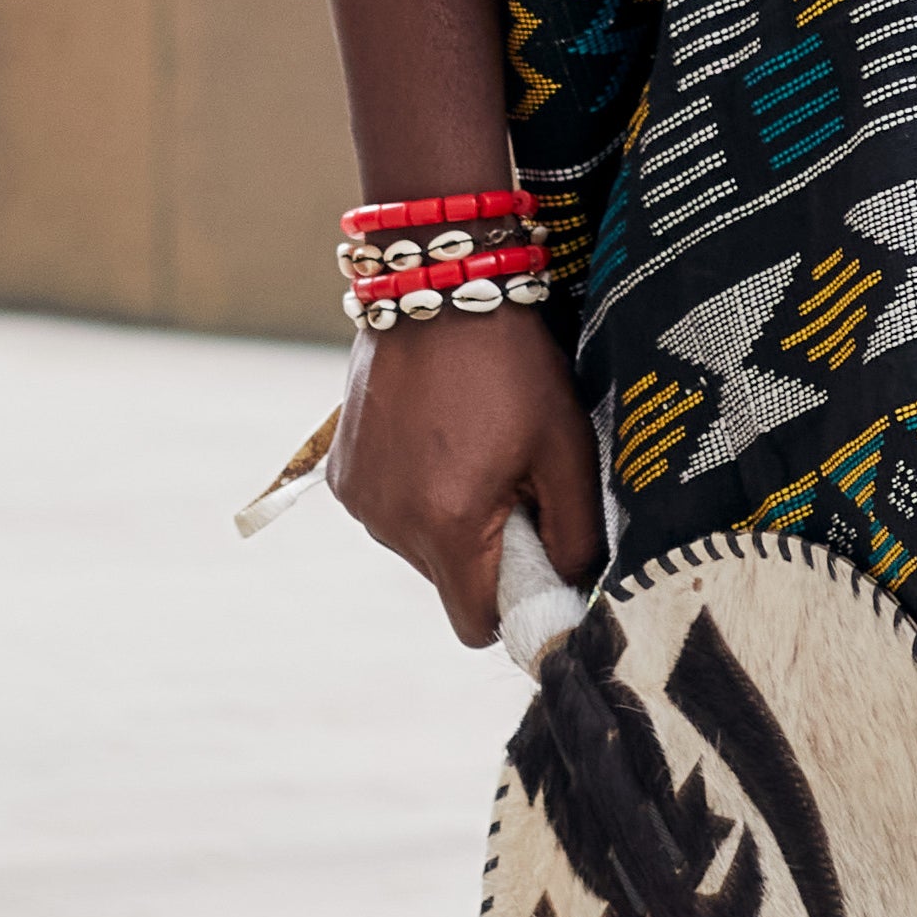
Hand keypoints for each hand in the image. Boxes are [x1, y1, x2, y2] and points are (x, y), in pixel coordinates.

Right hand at [327, 308, 602, 650]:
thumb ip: (575, 533)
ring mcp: (359, 499)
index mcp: (447, 526)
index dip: (513, 607)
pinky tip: (436, 438)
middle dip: (484, 552)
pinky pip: (389, 512)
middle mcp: (390, 524)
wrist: (437, 291)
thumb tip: (572, 584)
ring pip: (418, 548)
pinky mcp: (341, 474)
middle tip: (510, 482)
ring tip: (471, 450)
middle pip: (449, 583)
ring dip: (448, 519)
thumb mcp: (565, 448)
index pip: (475, 625)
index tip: (535, 564)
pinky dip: (416, 492)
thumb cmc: (511, 366)